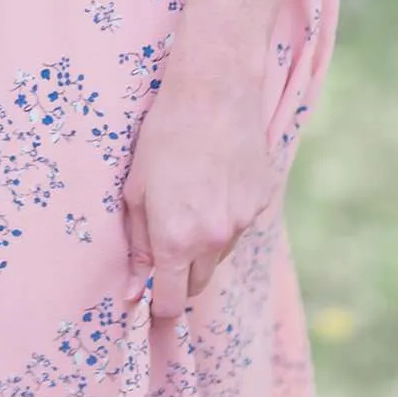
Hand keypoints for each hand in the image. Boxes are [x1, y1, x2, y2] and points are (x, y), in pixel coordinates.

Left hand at [120, 65, 275, 320]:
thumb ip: (138, 243)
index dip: (159, 305)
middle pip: (198, 285)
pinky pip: (241, 225)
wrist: (213, 91)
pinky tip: (216, 181)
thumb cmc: (163, 134)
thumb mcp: (136, 188)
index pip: (170, 301)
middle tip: (167, 243)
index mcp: (175, 238)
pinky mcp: (262, 202)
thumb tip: (134, 290)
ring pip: (220, 255)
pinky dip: (227, 216)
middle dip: (181, 276)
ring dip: (205, 244)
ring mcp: (242, 222)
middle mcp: (213, 239)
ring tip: (192, 197)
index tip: (152, 301)